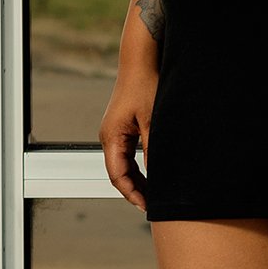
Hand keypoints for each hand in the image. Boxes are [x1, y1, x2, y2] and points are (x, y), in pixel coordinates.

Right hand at [99, 71, 156, 211]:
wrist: (140, 63)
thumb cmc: (144, 86)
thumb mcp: (153, 121)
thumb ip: (153, 149)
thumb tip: (158, 175)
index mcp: (111, 137)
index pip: (117, 175)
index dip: (131, 193)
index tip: (146, 205)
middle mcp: (109, 137)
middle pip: (119, 173)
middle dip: (135, 190)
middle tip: (153, 205)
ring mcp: (115, 133)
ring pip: (124, 165)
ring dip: (138, 180)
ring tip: (154, 194)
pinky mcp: (123, 129)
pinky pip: (128, 155)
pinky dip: (139, 167)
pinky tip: (152, 175)